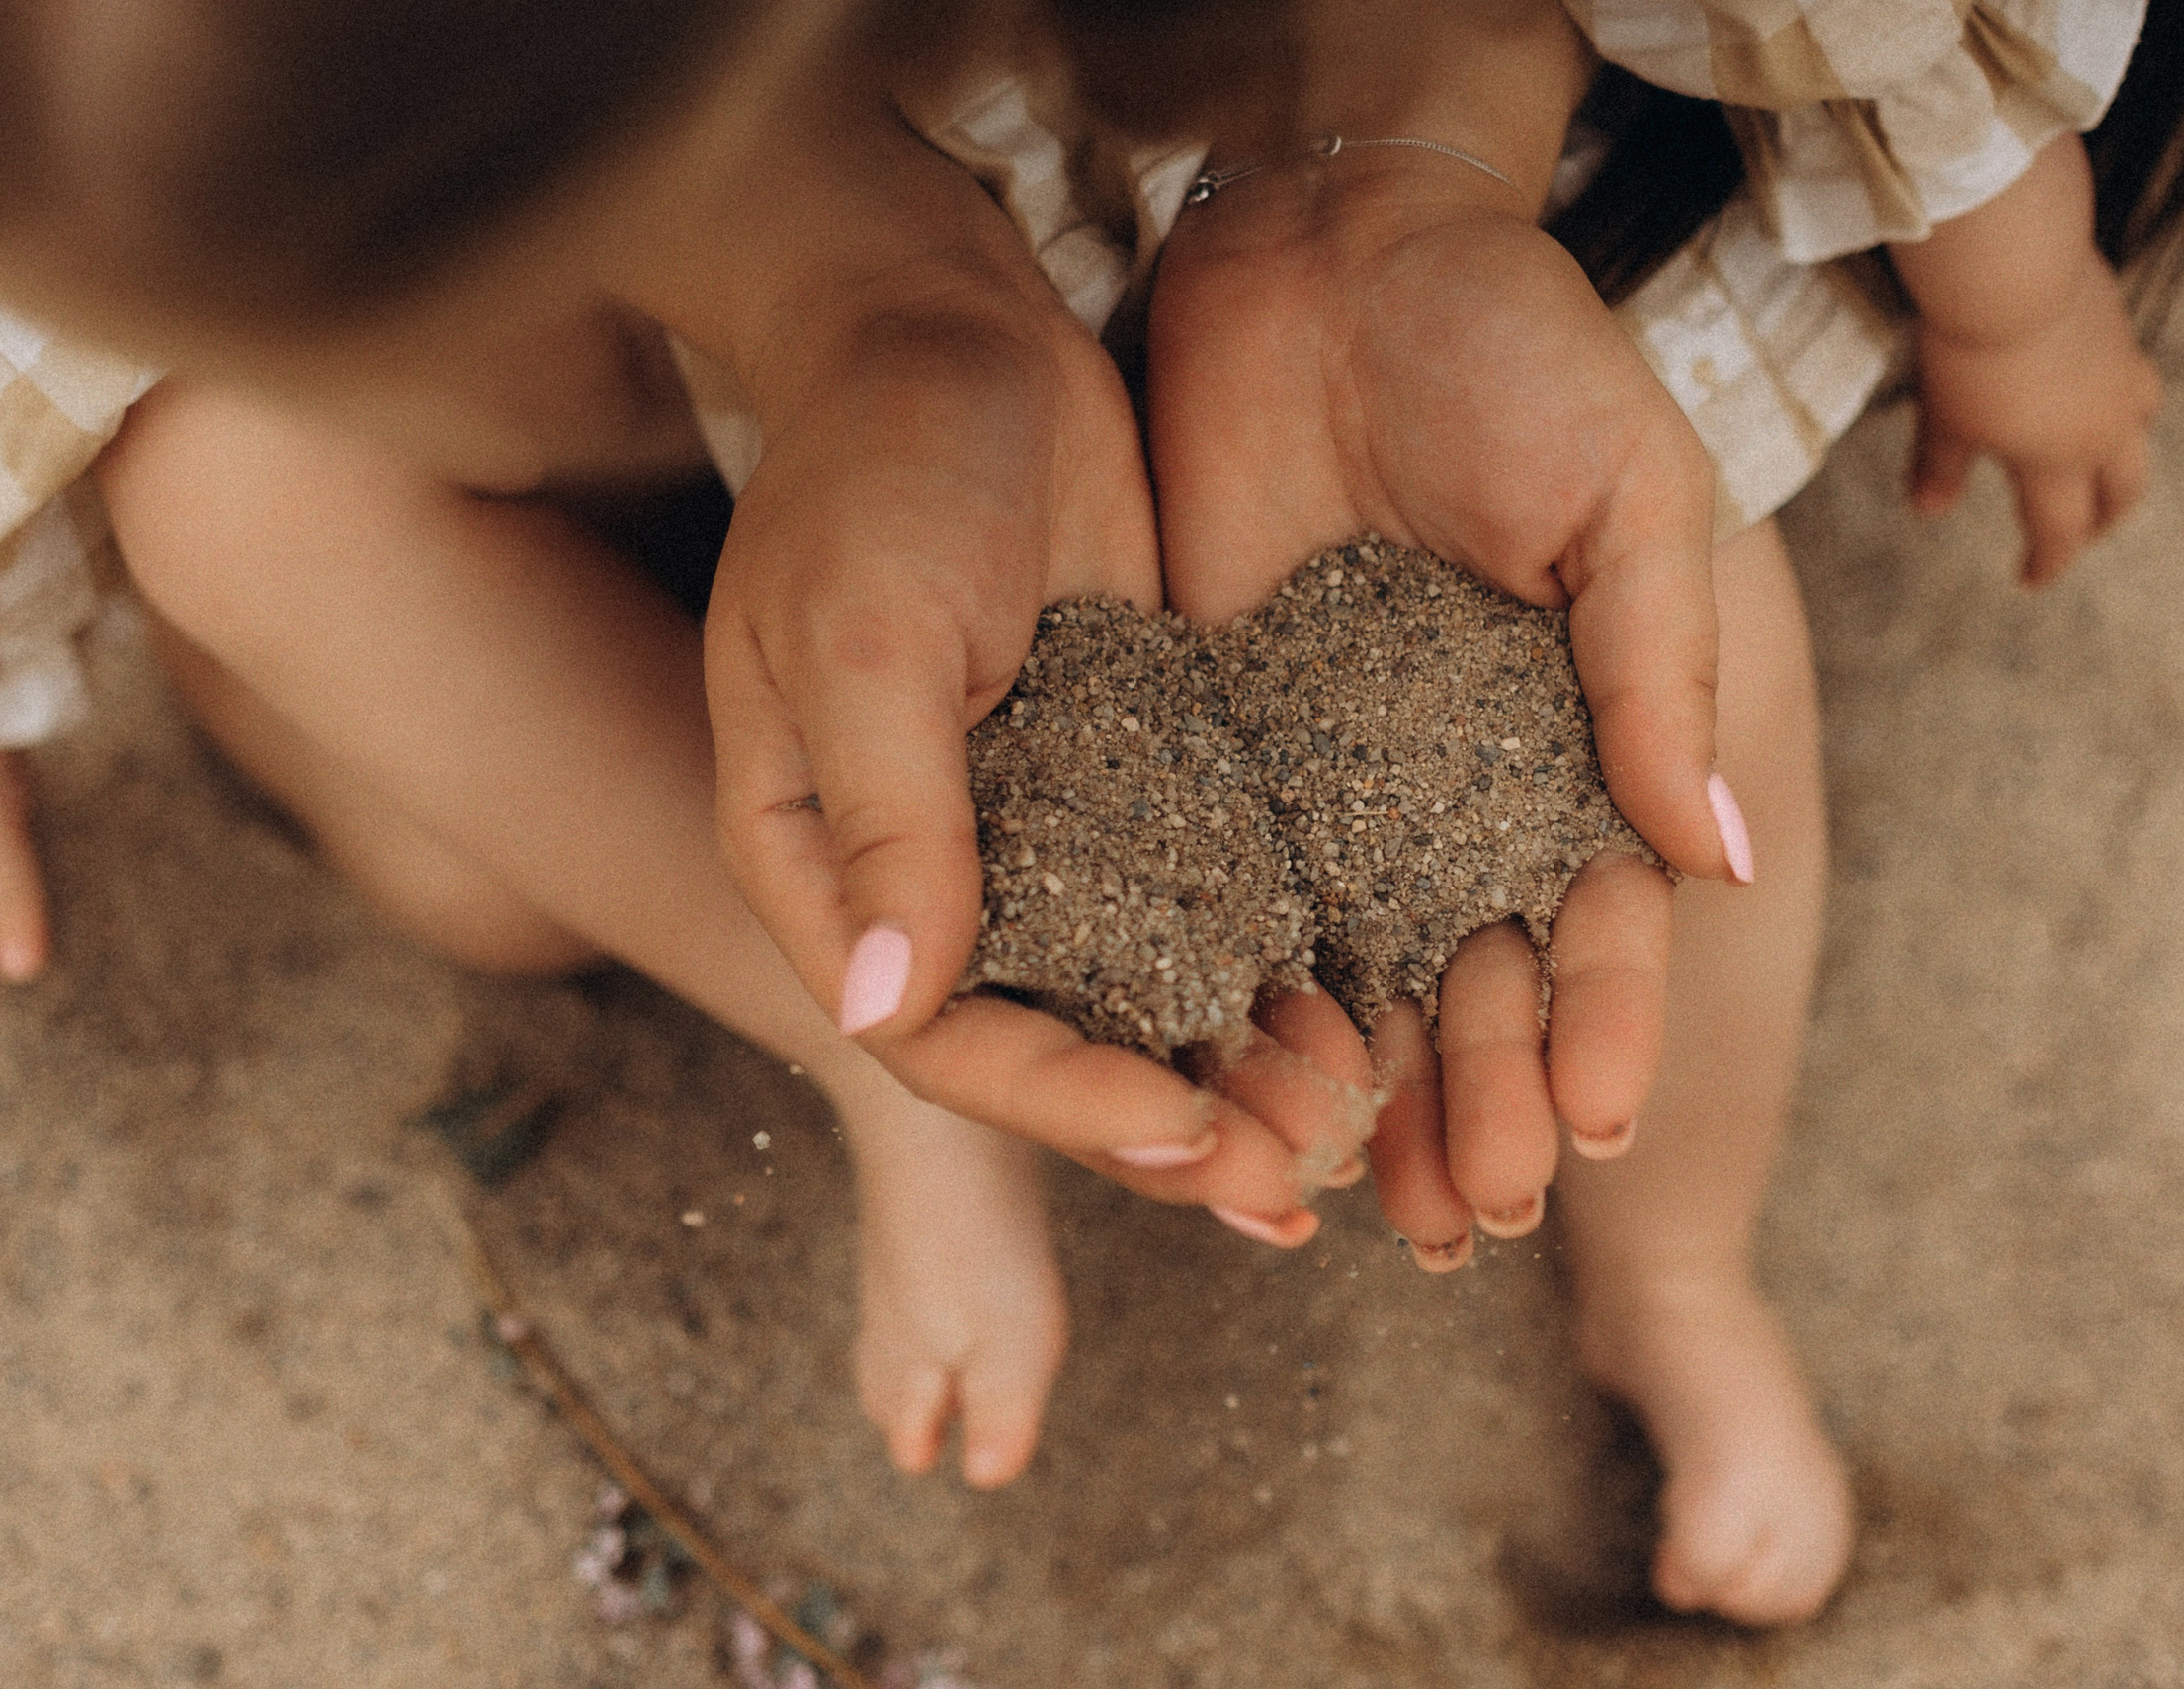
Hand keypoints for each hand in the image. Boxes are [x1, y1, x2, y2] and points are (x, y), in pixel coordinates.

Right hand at [698, 146, 1336, 1235]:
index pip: (940, 1033)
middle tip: (1299, 1185)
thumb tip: (881, 1010)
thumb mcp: (867, 633)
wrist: (956, 333)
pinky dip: (1266, 969)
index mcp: (827, 860)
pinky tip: (1357, 1017)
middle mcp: (929, 873)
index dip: (1063, 1102)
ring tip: (1351, 1125)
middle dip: (1171, 1124)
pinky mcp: (1129, 775)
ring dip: (1234, 1067)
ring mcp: (1035, 829)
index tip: (1190, 1133)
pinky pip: (1197, 905)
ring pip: (1135, 996)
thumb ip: (889, 816)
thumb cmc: (877, 465)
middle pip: (1047, 1046)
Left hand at [1147, 151, 1736, 1254]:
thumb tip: (1725, 861)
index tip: (1595, 1124)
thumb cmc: (1510, 355)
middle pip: (1478, 987)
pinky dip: (1246, 998)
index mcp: (1579, 746)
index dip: (1599, 1029)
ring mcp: (1339, 785)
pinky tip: (1243, 1086)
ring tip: (1367, 1206)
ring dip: (1369, 1095)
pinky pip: (1237, 898)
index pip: (1600, 925)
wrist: (1328, 258)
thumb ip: (1656, 678)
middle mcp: (1459, 791)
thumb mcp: (1619, 501)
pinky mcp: (1225, 754)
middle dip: (1480, 1105)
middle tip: (1466, 1217)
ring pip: (1360, 977)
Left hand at [1908, 246, 2162, 584]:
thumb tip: (1927, 511)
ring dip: (2123, 464)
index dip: (2047, 562)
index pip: (2061, 532)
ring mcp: (2123, 377)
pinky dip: (2122, 408)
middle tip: (2081, 533)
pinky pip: (2135, 383)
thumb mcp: (1945, 417)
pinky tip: (2098, 396)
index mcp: (2058, 462)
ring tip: (2102, 468)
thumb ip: (1941, 466)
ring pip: (2140, 437)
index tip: (2031, 580)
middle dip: (2101, 520)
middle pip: (2121, 492)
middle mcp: (2106, 427)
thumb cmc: (1969, 353)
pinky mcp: (2121, 332)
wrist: (2015, 270)